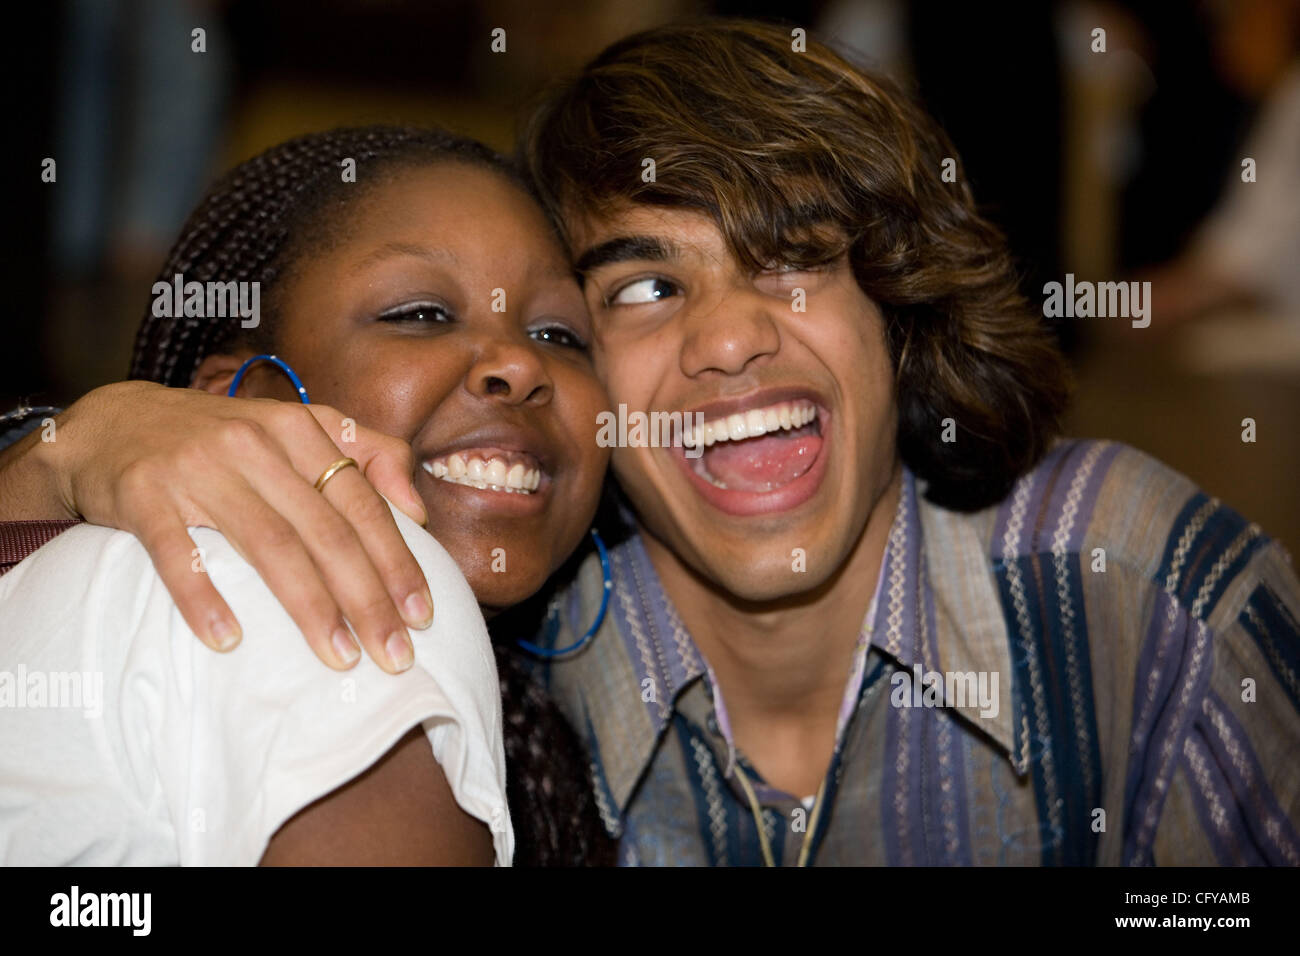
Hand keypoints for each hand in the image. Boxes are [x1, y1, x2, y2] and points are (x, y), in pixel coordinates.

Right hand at [29, 381, 432, 672]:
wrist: (108, 424)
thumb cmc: (221, 439)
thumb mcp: (294, 429)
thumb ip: (366, 453)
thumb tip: (417, 509)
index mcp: (297, 429)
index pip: (360, 502)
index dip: (396, 561)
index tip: (422, 615)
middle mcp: (253, 443)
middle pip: (324, 531)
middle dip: (367, 598)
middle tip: (395, 655)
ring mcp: (197, 468)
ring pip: (269, 544)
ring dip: (309, 607)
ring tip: (341, 656)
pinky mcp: (143, 494)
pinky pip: (177, 552)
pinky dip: (203, 596)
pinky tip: (228, 640)